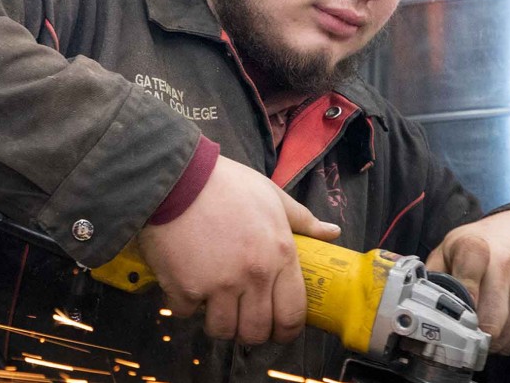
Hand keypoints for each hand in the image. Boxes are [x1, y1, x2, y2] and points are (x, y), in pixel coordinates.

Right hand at [137, 156, 340, 344]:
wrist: (178, 177)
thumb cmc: (226, 184)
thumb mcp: (272, 195)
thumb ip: (303, 220)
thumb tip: (332, 233)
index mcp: (280, 255)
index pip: (292, 314)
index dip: (286, 331)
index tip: (278, 330)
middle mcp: (254, 276)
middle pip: (256, 332)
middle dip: (250, 332)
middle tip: (242, 318)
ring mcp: (219, 285)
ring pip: (222, 330)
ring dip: (218, 322)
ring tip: (214, 305)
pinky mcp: (185, 288)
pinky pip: (188, 314)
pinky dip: (186, 305)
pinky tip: (187, 286)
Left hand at [425, 210, 509, 354]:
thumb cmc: (488, 243)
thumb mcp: (453, 245)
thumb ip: (433, 272)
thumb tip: (414, 304)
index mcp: (476, 249)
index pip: (465, 286)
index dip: (457, 308)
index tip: (450, 315)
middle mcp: (506, 268)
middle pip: (486, 324)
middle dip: (470, 335)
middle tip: (461, 332)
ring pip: (502, 339)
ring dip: (487, 341)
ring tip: (481, 325)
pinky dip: (504, 342)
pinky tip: (500, 324)